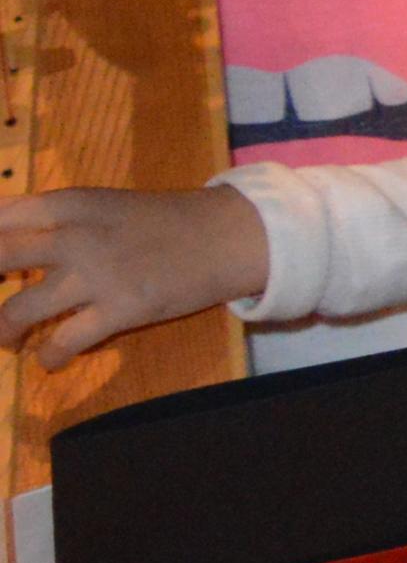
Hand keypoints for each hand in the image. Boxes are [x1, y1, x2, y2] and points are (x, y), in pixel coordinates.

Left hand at [0, 186, 270, 362]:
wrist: (228, 236)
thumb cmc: (166, 220)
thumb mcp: (104, 207)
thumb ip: (57, 221)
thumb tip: (4, 242)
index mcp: (72, 204)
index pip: (0, 217)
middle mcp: (76, 235)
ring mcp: (97, 275)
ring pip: (19, 310)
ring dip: (4, 331)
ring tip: (7, 339)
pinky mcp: (120, 310)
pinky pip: (64, 341)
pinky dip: (49, 355)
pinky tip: (49, 358)